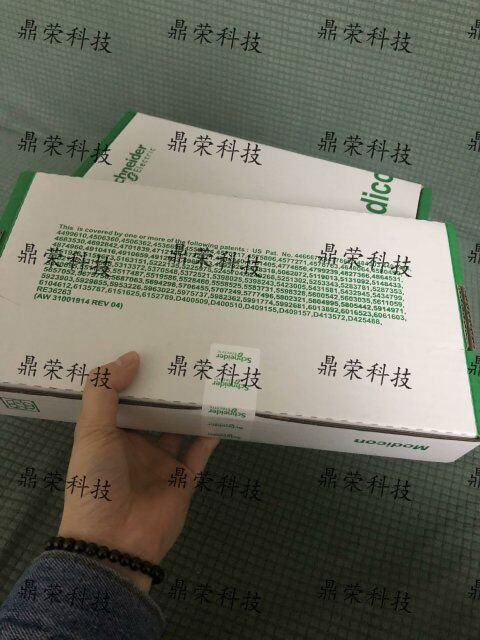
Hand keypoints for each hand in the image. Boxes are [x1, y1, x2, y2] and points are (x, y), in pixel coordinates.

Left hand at [58, 351, 219, 591]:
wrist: (112, 542)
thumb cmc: (95, 482)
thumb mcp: (90, 432)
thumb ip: (105, 392)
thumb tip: (131, 356)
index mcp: (110, 436)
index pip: (123, 399)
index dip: (133, 377)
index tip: (149, 348)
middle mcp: (136, 447)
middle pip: (155, 411)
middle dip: (167, 389)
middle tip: (184, 354)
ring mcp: (162, 463)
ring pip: (180, 428)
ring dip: (190, 407)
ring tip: (206, 377)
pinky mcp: (184, 479)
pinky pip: (200, 452)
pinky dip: (210, 433)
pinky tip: (220, 410)